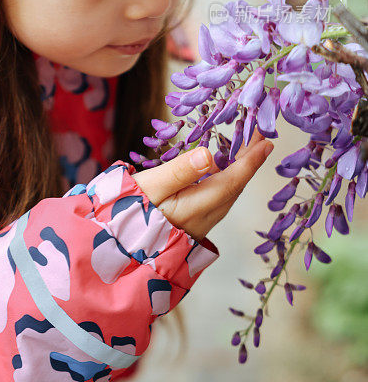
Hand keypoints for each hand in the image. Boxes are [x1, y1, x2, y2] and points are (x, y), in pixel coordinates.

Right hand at [133, 128, 273, 241]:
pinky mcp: (192, 224)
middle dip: (248, 161)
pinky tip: (218, 169)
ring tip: (243, 148)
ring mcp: (200, 224)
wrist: (115, 246)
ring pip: (226, 193)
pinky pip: (216, 198)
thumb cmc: (128, 213)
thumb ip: (181, 170)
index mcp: (197, 207)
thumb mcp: (151, 187)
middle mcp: (205, 218)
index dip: (250, 160)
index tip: (265, 141)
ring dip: (238, 170)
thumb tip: (210, 154)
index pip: (232, 180)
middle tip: (257, 135)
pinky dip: (224, 179)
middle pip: (234, 186)